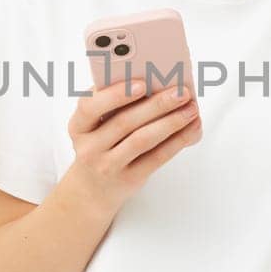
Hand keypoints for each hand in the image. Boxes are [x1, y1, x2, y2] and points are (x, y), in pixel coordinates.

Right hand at [63, 77, 200, 212]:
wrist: (92, 189)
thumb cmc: (100, 144)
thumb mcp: (95, 125)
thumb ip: (114, 104)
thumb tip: (154, 83)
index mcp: (78, 125)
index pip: (90, 106)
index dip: (115, 94)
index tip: (142, 82)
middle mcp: (89, 147)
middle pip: (124, 122)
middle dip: (156, 104)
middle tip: (180, 92)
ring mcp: (108, 165)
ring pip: (142, 140)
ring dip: (171, 122)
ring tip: (191, 109)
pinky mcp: (129, 179)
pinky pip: (156, 157)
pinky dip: (177, 141)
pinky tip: (192, 128)